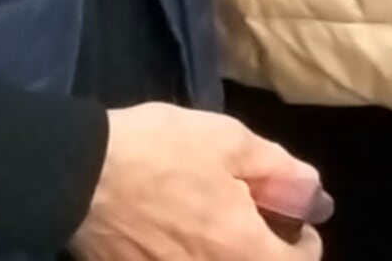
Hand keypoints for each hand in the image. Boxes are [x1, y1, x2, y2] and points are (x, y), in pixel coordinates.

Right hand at [75, 104, 328, 260]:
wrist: (77, 174)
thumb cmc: (159, 152)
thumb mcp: (229, 142)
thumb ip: (280, 171)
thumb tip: (314, 195)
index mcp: (239, 249)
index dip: (305, 247)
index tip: (294, 226)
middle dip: (263, 253)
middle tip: (253, 225)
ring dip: (226, 253)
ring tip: (215, 228)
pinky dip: (189, 255)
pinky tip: (178, 236)